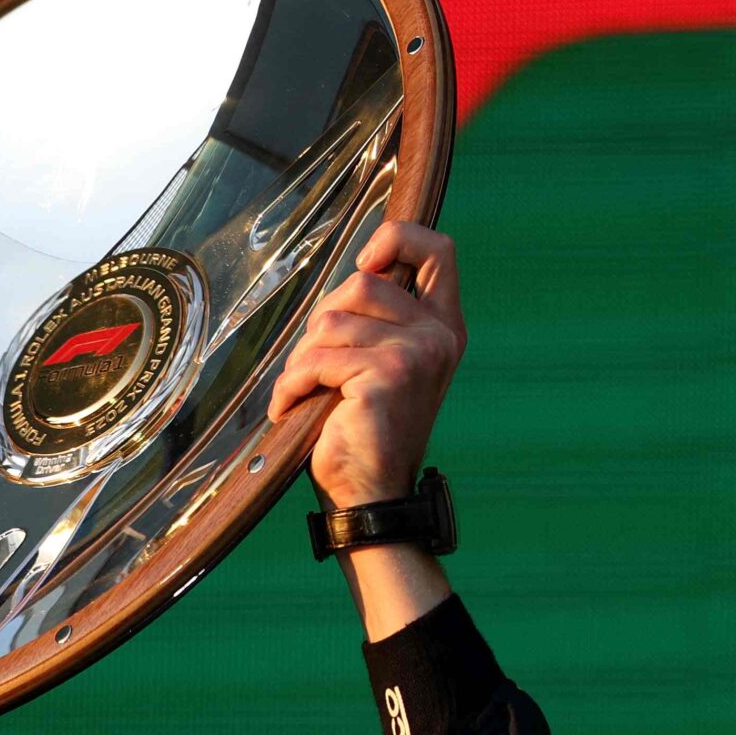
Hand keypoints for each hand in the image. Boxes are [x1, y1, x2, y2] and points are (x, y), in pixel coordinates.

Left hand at [268, 222, 465, 507]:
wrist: (371, 496)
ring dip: (302, 359)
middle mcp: (437, 336)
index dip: (395, 238)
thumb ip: (379, 318)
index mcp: (443, 327)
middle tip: (314, 365)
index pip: (438, 249)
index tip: (364, 263)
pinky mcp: (386, 376)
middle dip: (322, 320)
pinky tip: (292, 408)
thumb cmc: (366, 431)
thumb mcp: (383, 363)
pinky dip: (291, 385)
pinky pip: (316, 360)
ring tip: (302, 392)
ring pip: (331, 321)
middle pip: (362, 282)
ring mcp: (415, 354)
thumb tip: (356, 268)